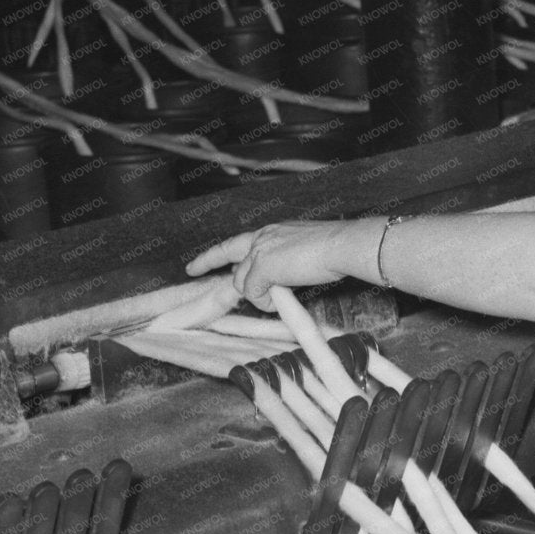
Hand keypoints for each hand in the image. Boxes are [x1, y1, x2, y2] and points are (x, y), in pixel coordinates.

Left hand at [184, 220, 372, 310]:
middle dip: (239, 285)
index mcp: (270, 232)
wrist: (342, 245)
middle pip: (235, 268)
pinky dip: (267, 301)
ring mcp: (259, 251)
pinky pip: (254, 294)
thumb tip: (280, 285)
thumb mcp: (304, 252)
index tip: (192, 268)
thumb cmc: (335, 249)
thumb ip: (287, 264)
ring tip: (283, 295)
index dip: (211, 257)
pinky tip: (282, 297)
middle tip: (237, 295)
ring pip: (243, 284)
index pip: (234, 245)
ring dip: (261, 296)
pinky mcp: (263, 266)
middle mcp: (260, 237)